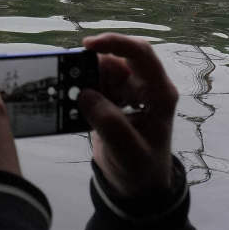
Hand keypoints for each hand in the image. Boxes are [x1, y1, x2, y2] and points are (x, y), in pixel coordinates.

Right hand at [78, 33, 178, 199]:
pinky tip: (73, 103)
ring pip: (102, 69)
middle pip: (117, 59)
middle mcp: (145, 86)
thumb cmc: (140, 169)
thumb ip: (109, 123)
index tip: (87, 44)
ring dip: (84, 78)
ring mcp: (129, 92)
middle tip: (69, 77)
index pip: (141, 54)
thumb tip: (86, 94)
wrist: (137, 185)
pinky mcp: (114, 99)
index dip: (116, 43)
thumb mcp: (127, 151)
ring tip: (70, 96)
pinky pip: (94, 83)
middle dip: (92, 64)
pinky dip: (81, 89)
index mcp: (159, 93)